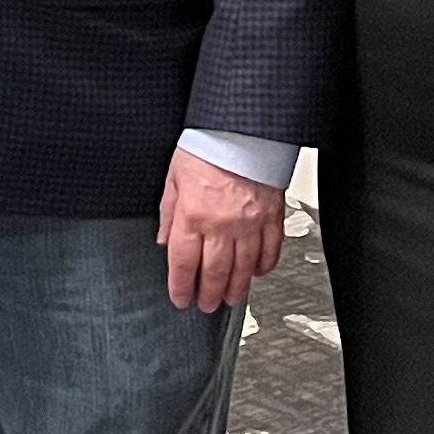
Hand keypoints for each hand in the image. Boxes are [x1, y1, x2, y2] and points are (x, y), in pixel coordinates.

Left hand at [157, 152, 283, 315]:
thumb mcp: (174, 178)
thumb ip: (168, 212)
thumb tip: (162, 239)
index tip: (180, 299)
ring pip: (244, 268)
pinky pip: (270, 250)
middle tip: (207, 306)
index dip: (181, 287)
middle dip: (209, 294)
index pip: (183, 264)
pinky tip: (258, 273)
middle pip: (215, 272)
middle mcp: (222, 225)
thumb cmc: (207, 146)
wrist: (242, 128)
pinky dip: (264, 266)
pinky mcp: (272, 216)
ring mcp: (250, 223)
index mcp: (193, 216)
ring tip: (231, 298)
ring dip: (237, 287)